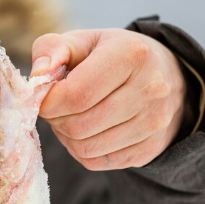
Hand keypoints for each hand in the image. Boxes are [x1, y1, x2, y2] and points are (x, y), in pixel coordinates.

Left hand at [30, 29, 187, 169]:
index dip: (48, 102)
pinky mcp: (150, 149)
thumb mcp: (83, 40)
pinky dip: (81, 150)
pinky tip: (86, 131)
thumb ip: (52, 49)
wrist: (165, 75)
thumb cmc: (113, 55)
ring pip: (85, 149)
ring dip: (66, 137)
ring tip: (70, 117)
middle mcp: (151, 90)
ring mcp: (154, 123)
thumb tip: (39, 74)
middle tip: (56, 108)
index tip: (43, 97)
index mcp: (132, 55)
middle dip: (56, 120)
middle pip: (78, 126)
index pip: (76, 95)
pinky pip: (97, 162)